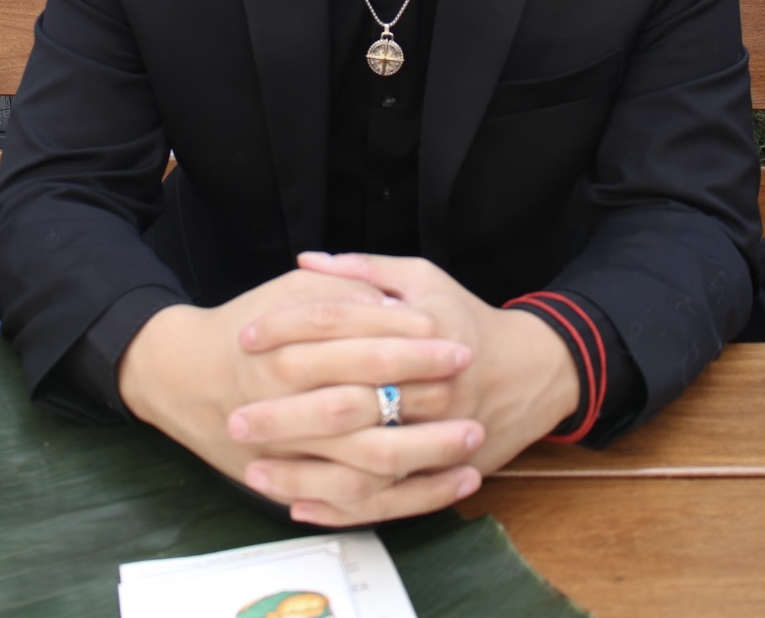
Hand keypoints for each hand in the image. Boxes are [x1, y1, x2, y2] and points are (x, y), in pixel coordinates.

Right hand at [117, 268, 480, 522]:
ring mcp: (291, 451)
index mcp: (286, 350)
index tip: (453, 341)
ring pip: (365, 466)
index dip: (409, 342)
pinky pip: (357, 503)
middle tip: (469, 388)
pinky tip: (445, 485)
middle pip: (364, 407)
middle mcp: (287, 404)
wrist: (184, 375)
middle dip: (422, 398)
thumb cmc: (248, 325)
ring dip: (424, 457)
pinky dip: (404, 500)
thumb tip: (392, 304)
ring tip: (471, 445)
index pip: (358, 346)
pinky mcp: (295, 484)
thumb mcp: (289, 291)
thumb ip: (340, 291)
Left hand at [231, 251, 580, 522]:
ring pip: (362, 459)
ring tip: (252, 467)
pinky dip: (339, 504)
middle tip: (235, 414)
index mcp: (420, 326)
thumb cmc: (465, 318)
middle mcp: (428, 383)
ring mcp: (436, 432)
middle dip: (286, 410)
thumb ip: (364, 267)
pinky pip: (385, 498)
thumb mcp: (423, 277)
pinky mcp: (439, 469)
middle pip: (345, 398)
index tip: (245, 335)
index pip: (341, 323)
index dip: (289, 326)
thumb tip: (305, 260)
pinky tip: (296, 501)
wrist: (529, 373)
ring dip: (306, 467)